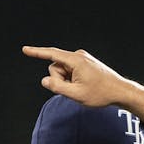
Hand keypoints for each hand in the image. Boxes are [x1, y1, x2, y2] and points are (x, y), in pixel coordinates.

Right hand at [21, 46, 143, 123]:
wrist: (119, 91)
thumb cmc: (100, 93)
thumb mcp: (76, 94)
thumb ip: (58, 87)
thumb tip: (45, 80)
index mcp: (76, 60)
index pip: (51, 55)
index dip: (36, 53)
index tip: (25, 49)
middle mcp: (78, 56)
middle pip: (55, 67)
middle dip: (59, 79)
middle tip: (73, 90)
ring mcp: (81, 59)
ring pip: (62, 70)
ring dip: (66, 81)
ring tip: (81, 88)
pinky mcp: (84, 63)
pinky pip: (69, 71)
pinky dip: (71, 80)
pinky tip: (83, 85)